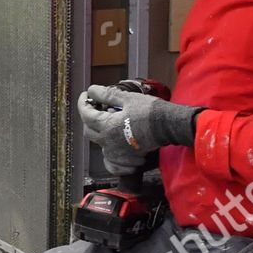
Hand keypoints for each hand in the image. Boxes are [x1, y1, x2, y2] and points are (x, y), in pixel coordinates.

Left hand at [76, 85, 201, 174]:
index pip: (86, 114)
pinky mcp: (126, 160)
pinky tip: (115, 145)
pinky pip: (110, 162)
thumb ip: (107, 94)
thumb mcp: (127, 99)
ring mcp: (116, 154)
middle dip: (89, 118)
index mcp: (107, 126)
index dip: (83, 103)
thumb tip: (92, 90)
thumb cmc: (150, 112)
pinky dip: (109, 154)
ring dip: (101, 133)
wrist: (169, 126)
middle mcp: (108, 143)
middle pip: (89, 131)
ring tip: (111, 123)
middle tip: (97, 109)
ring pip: (99, 144)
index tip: (85, 96)